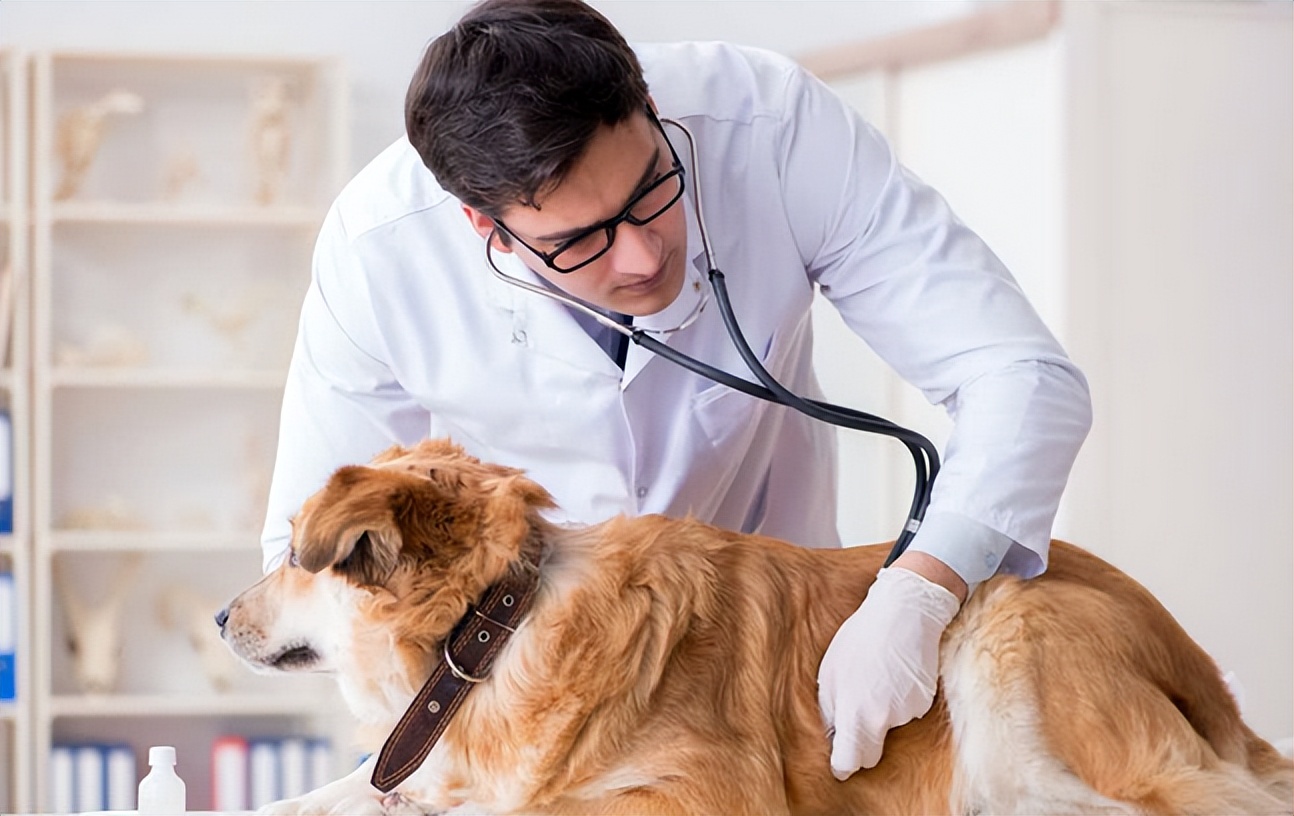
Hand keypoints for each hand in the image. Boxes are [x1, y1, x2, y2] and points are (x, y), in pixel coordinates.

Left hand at [816, 565, 960, 779]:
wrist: (905, 612)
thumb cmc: (861, 638)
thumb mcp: (831, 672)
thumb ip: (830, 709)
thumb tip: (832, 736)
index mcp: (854, 713)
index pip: (849, 761)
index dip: (843, 765)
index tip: (840, 764)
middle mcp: (883, 718)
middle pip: (872, 753)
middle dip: (863, 743)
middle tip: (856, 716)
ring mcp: (908, 711)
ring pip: (889, 726)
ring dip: (883, 712)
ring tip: (878, 675)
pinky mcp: (925, 701)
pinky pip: (907, 709)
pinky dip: (901, 698)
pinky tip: (897, 672)